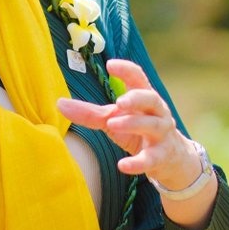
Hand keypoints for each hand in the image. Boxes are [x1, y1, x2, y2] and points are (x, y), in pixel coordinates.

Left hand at [57, 59, 204, 189]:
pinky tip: (123, 165)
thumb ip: (89, 112)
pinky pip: (151, 158)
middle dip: (136, 98)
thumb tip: (59, 104)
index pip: (138, 78)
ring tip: (112, 124)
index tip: (111, 64)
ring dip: (132, 124)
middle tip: (118, 101)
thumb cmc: (136, 130)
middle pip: (151, 99)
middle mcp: (156, 112)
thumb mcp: (112, 118)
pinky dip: (138, 162)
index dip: (127, 70)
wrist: (169, 159)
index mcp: (143, 98)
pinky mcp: (161, 156)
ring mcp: (162, 134)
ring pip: (152, 125)